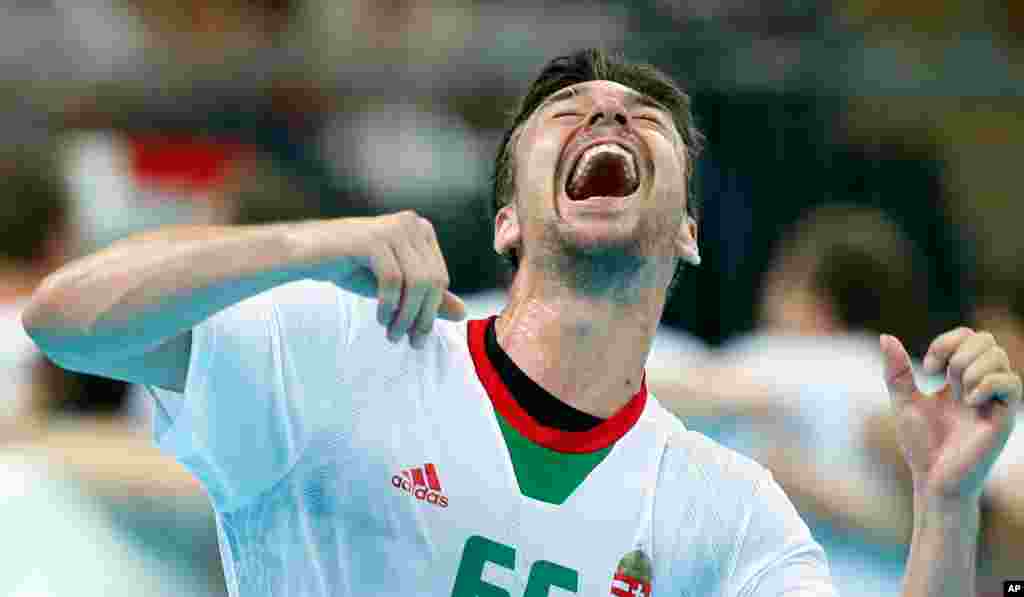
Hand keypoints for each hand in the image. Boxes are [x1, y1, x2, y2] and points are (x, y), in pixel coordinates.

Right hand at [329, 211, 466, 347]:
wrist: (303, 254)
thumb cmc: (350, 267)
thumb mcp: (395, 287)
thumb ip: (428, 297)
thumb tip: (463, 313)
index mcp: (421, 230)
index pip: (440, 278)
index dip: (432, 311)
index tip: (417, 336)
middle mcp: (411, 223)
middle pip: (433, 281)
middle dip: (422, 316)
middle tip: (409, 341)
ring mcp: (393, 228)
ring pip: (417, 282)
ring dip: (406, 315)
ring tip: (393, 334)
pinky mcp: (373, 238)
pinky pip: (393, 280)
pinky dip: (389, 305)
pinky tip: (381, 318)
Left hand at [880, 329, 1020, 504]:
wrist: (934, 480)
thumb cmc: (922, 446)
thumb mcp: (904, 402)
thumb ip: (897, 371)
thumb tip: (885, 336)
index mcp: (959, 380)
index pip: (967, 337)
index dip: (946, 342)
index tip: (928, 369)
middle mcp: (980, 386)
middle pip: (986, 340)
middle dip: (958, 351)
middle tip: (942, 378)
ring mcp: (994, 400)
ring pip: (999, 356)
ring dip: (970, 366)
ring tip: (957, 393)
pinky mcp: (1004, 417)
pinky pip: (1011, 383)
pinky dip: (986, 383)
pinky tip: (968, 401)